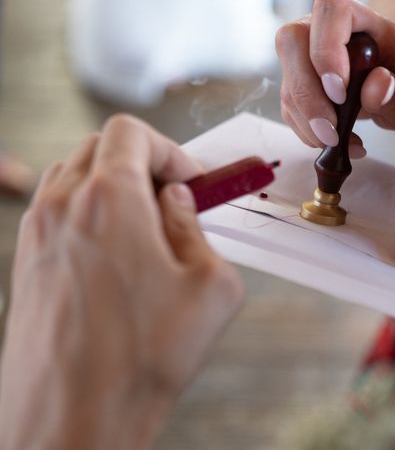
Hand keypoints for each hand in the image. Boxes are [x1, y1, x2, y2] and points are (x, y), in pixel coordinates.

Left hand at [0, 115, 243, 448]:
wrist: (70, 419)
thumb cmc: (140, 360)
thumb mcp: (210, 287)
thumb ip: (195, 229)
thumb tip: (176, 204)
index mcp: (110, 200)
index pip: (131, 133)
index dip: (170, 150)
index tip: (191, 181)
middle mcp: (64, 207)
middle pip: (102, 148)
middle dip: (144, 164)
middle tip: (174, 201)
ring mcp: (37, 234)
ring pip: (74, 176)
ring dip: (114, 187)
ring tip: (146, 230)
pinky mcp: (26, 263)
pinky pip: (58, 213)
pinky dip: (89, 215)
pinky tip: (117, 260)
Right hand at [275, 0, 394, 155]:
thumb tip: (375, 86)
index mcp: (356, 16)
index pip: (330, 11)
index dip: (327, 50)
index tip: (341, 93)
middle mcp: (320, 29)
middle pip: (292, 42)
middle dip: (308, 95)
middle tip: (331, 132)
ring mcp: (303, 56)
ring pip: (288, 83)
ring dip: (309, 123)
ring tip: (342, 143)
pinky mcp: (295, 86)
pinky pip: (290, 109)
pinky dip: (310, 133)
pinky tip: (338, 142)